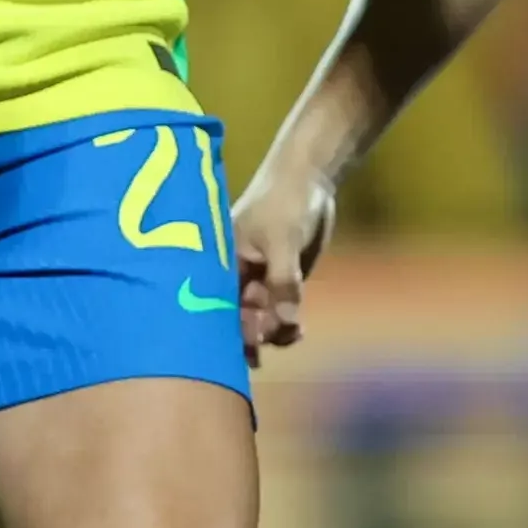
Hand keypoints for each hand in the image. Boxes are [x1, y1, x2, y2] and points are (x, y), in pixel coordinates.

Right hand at [230, 166, 337, 354]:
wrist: (309, 179)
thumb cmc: (285, 203)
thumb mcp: (282, 240)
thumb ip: (283, 281)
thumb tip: (284, 322)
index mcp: (223, 263)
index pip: (218, 306)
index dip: (231, 330)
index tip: (250, 346)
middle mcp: (236, 276)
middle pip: (236, 318)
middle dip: (251, 338)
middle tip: (268, 348)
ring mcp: (259, 279)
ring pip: (259, 319)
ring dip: (272, 334)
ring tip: (292, 334)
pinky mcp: (280, 281)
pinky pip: (278, 312)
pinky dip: (285, 325)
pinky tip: (297, 331)